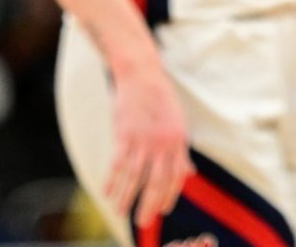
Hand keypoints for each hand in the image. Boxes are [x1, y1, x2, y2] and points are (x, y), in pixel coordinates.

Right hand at [107, 60, 192, 226]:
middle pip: (155, 182)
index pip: (175, 177)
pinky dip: (112, 181)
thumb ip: (181, 151)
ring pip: (134, 177)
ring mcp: (143, 139)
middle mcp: (163, 143)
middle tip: (143, 222)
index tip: (162, 211)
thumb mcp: (179, 123)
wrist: (142, 75)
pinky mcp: (125, 134)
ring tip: (120, 213)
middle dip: (149, 205)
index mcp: (179, 141)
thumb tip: (188, 174)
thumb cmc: (161, 99)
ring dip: (126, 198)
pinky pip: (118, 164)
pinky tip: (107, 193)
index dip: (169, 196)